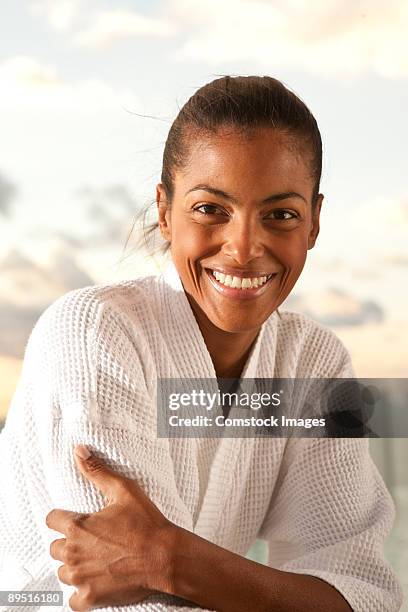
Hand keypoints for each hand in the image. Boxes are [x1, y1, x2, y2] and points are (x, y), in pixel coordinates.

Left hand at [46, 445, 175, 610]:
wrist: (165, 556)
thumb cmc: (146, 523)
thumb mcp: (123, 490)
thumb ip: (97, 471)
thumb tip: (78, 450)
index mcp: (78, 526)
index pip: (52, 520)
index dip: (63, 519)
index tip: (76, 521)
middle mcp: (73, 552)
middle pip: (55, 548)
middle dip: (69, 543)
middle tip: (91, 541)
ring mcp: (80, 577)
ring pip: (63, 572)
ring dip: (75, 566)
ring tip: (95, 560)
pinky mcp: (90, 597)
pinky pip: (72, 599)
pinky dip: (81, 593)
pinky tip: (94, 582)